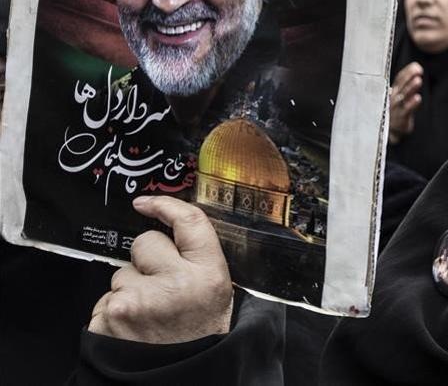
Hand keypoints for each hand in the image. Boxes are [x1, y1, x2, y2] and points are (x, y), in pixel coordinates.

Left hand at [88, 196, 232, 343]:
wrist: (180, 379)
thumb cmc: (198, 337)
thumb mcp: (218, 296)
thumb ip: (200, 262)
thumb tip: (174, 225)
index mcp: (209, 276)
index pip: (190, 223)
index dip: (165, 206)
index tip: (147, 204)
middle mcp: (175, 285)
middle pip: (145, 244)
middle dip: (147, 260)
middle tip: (161, 287)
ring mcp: (138, 301)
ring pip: (121, 274)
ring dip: (130, 290)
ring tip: (148, 316)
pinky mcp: (110, 318)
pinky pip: (105, 300)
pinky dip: (114, 313)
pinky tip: (132, 329)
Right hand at [389, 61, 423, 143]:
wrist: (389, 130)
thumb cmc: (395, 109)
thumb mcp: (400, 94)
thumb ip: (407, 81)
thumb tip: (416, 66)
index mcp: (394, 90)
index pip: (399, 78)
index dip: (407, 72)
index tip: (416, 66)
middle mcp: (393, 97)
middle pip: (401, 85)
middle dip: (409, 77)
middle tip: (418, 70)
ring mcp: (396, 107)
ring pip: (403, 96)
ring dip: (411, 88)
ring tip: (418, 81)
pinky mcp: (401, 117)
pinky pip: (406, 109)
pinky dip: (412, 104)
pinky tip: (418, 98)